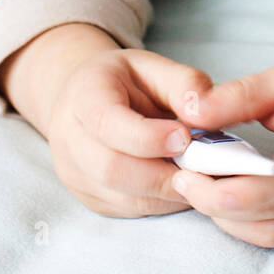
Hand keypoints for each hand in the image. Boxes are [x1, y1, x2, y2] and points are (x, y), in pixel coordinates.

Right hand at [45, 47, 214, 218]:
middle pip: (112, 169)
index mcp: (84, 94)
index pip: (107, 123)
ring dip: (167, 192)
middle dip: (164, 173)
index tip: (184, 137)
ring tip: (196, 174)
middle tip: (201, 166)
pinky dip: (162, 202)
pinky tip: (179, 183)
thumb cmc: (123, 81)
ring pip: (123, 197)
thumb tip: (205, 110)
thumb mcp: (153, 64)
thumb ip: (183, 83)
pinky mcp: (88, 197)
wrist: (86, 99)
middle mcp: (69, 137)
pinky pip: (129, 210)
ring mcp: (73, 172)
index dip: (148, 137)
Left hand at [170, 55, 273, 248]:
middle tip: (182, 179)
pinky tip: (227, 199)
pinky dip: (248, 224)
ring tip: (200, 190)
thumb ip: (239, 95)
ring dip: (229, 220)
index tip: (189, 173)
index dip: (233, 186)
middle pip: (273, 214)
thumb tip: (190, 112)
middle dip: (217, 204)